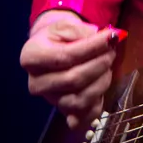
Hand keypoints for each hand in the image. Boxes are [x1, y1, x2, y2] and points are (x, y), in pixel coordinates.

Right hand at [20, 10, 123, 129]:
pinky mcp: (63, 111)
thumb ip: (81, 30)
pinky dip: (96, 106)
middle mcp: (36, 83)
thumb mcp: (65, 25)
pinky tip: (101, 89)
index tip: (111, 37)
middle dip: (99, 64)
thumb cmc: (59, 37)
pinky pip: (83, 117)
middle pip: (73, 80)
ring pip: (80, 100)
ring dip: (102, 82)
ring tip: (107, 66)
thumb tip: (101, 36)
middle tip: (111, 52)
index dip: (92, 47)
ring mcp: (50, 100)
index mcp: (31, 58)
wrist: (53, 50)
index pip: (64, 56)